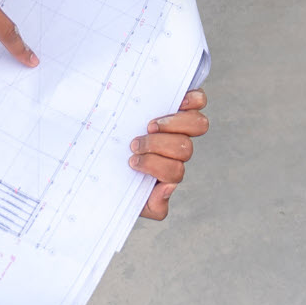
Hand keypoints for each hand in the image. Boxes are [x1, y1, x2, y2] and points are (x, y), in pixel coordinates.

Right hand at [132, 89, 208, 219]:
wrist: (106, 146)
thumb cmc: (120, 172)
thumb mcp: (132, 196)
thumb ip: (151, 204)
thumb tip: (169, 188)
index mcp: (168, 171)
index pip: (175, 173)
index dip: (156, 167)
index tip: (132, 162)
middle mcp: (179, 149)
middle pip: (185, 149)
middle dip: (158, 146)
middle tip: (136, 143)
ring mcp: (182, 125)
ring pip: (197, 126)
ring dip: (173, 125)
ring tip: (150, 125)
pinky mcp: (183, 104)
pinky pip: (199, 101)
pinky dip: (192, 100)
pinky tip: (177, 101)